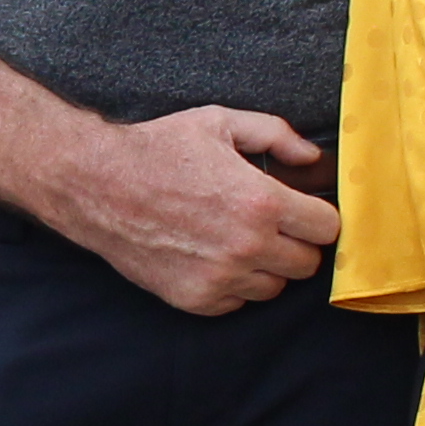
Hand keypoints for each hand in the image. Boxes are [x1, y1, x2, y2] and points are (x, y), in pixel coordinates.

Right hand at [52, 109, 336, 314]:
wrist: (97, 185)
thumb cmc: (158, 150)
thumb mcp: (220, 122)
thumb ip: (276, 135)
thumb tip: (312, 158)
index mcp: (261, 201)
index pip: (326, 228)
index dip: (318, 216)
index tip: (304, 210)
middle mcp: (246, 246)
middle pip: (307, 264)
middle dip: (296, 243)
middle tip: (273, 225)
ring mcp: (221, 278)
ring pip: (275, 287)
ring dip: (266, 267)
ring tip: (239, 240)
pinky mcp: (196, 299)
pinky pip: (239, 302)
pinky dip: (234, 285)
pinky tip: (213, 256)